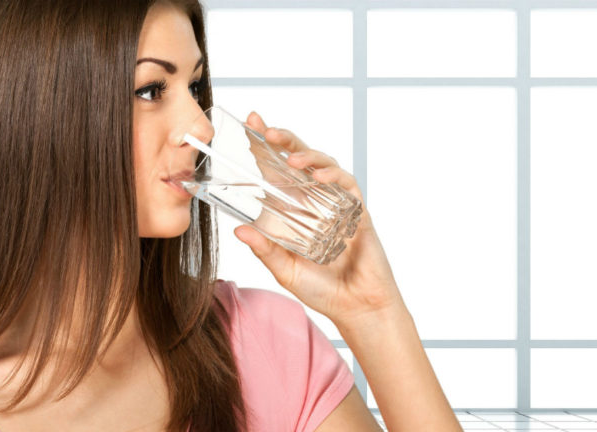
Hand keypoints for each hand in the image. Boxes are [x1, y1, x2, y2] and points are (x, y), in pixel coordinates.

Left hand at [234, 111, 405, 325]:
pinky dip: (334, 176)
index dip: (265, 147)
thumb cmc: (321, 289)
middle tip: (266, 129)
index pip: (276, 170)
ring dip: (308, 155)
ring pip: (324, 165)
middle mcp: (314, 201)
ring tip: (291, 157)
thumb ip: (265, 249)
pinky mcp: (357, 211)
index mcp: (294, 209)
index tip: (250, 124)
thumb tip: (238, 230)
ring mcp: (337, 203)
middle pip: (299, 159)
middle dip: (284, 140)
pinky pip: (347, 185)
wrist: (356, 307)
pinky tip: (320, 177)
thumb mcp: (284, 269)